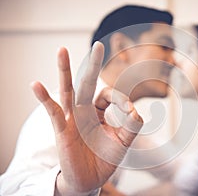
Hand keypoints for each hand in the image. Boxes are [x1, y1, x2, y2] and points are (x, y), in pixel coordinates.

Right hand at [31, 42, 142, 195]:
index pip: (109, 95)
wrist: (90, 180)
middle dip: (93, 65)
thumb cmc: (105, 158)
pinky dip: (44, 98)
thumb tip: (135, 110)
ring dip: (65, 70)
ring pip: (68, 90)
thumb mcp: (124, 141)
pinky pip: (53, 111)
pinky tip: (36, 84)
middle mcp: (84, 110)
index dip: (121, 99)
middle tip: (99, 45)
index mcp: (99, 111)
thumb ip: (131, 126)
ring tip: (62, 50)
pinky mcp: (62, 129)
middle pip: (87, 83)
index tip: (129, 111)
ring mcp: (72, 118)